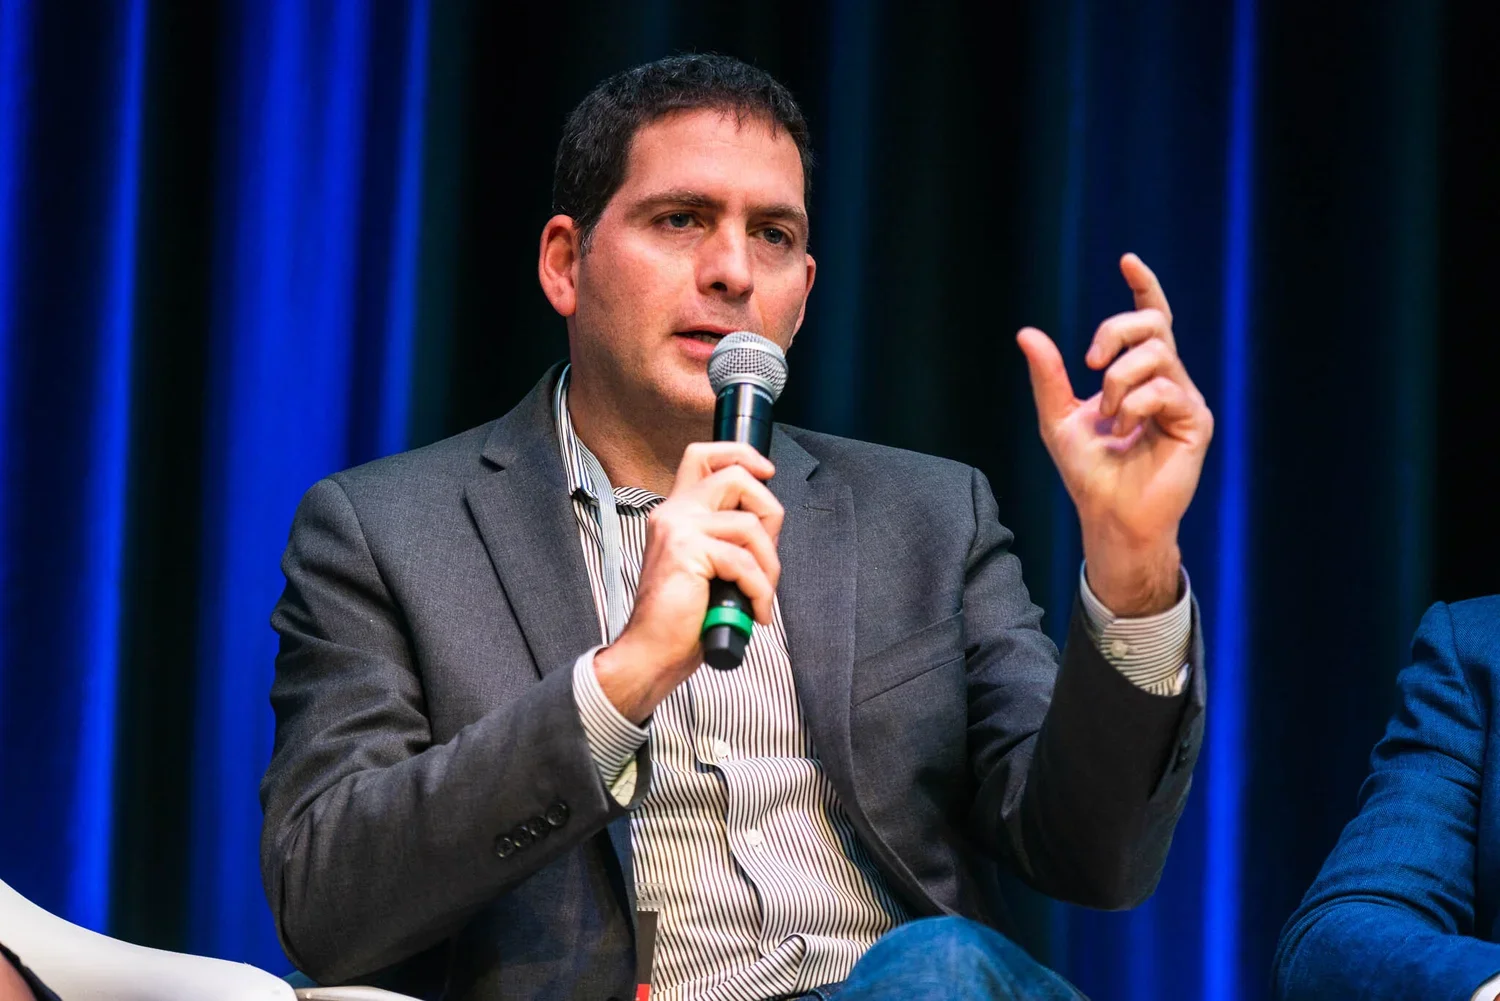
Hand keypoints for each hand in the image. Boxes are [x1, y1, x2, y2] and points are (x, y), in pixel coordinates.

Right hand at [593, 442, 783, 722]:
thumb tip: (766, 525)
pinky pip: (745, 562)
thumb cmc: (680, 617)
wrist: (651, 651)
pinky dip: (760, 591)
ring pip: (749, 525)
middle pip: (735, 476)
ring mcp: (679, 529)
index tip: (765, 473)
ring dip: (769, 566)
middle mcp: (674, 513)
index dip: (740, 455)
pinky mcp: (687, 551)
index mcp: (675, 512)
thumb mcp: (707, 566)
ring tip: (760, 595)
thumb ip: (726, 538)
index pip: (702, 457)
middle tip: (767, 552)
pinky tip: (754, 610)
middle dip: (769, 510)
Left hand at [1016, 254, 1212, 615]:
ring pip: (1156, 355)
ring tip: (1108, 417)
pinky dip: (1134, 406)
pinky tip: (1125, 431)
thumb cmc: (1088, 472)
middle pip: (1152, 324)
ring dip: (1118, 382)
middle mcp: (1167, 381)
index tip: (1127, 260)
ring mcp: (1184, 400)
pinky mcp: (1195, 422)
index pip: (1150, 320)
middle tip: (1089, 363)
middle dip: (1115, 331)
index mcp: (1139, 376)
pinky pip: (1164, 390)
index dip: (1144, 287)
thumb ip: (1048, 376)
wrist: (1108, 515)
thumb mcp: (1058, 418)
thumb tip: (1027, 333)